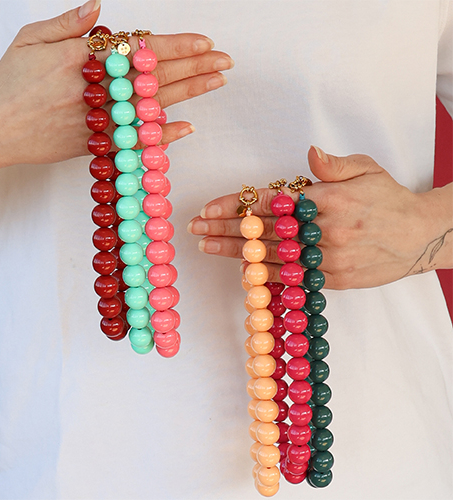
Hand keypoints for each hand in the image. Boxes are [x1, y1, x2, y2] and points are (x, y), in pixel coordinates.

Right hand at [0, 0, 232, 193]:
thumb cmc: (10, 82)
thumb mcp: (30, 38)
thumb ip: (67, 24)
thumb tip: (100, 10)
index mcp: (84, 57)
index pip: (143, 48)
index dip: (177, 45)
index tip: (205, 43)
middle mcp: (100, 88)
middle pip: (158, 75)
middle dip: (196, 66)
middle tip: (226, 62)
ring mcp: (104, 118)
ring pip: (157, 103)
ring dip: (190, 92)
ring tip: (217, 82)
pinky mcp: (102, 143)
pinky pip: (140, 140)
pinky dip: (165, 135)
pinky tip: (189, 127)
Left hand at [188, 146, 452, 288]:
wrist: (420, 237)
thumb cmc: (389, 200)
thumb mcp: (367, 170)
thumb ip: (334, 164)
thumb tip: (309, 153)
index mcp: (327, 200)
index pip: (271, 202)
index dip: (236, 204)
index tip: (209, 207)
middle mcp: (323, 231)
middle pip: (262, 230)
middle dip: (224, 228)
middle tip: (195, 227)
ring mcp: (326, 259)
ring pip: (270, 256)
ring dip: (235, 252)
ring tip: (206, 245)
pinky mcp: (331, 281)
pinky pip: (290, 277)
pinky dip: (264, 274)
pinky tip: (240, 269)